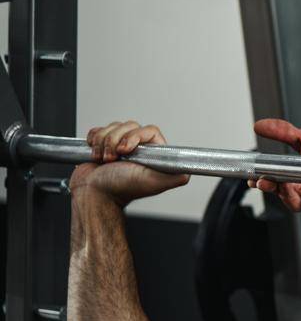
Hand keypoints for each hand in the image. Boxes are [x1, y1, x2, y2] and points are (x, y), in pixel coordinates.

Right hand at [70, 122, 189, 205]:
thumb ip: (172, 177)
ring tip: (104, 161)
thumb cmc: (119, 190)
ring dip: (103, 143)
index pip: (148, 130)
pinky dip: (93, 141)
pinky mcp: (103, 145)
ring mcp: (120, 146)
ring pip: (112, 127)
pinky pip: (99, 130)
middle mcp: (138, 149)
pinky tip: (95, 156)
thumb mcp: (150, 182)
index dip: (134, 137)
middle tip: (113, 159)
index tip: (125, 151)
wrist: (93, 194)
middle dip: (114, 141)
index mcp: (152, 155)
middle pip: (128, 126)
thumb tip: (188, 173)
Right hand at [250, 117, 300, 216]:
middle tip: (263, 179)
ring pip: (296, 205)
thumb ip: (284, 132)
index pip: (272, 184)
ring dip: (287, 195)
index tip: (251, 175)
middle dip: (270, 188)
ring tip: (283, 183)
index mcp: (294, 179)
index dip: (259, 181)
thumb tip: (259, 125)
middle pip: (280, 197)